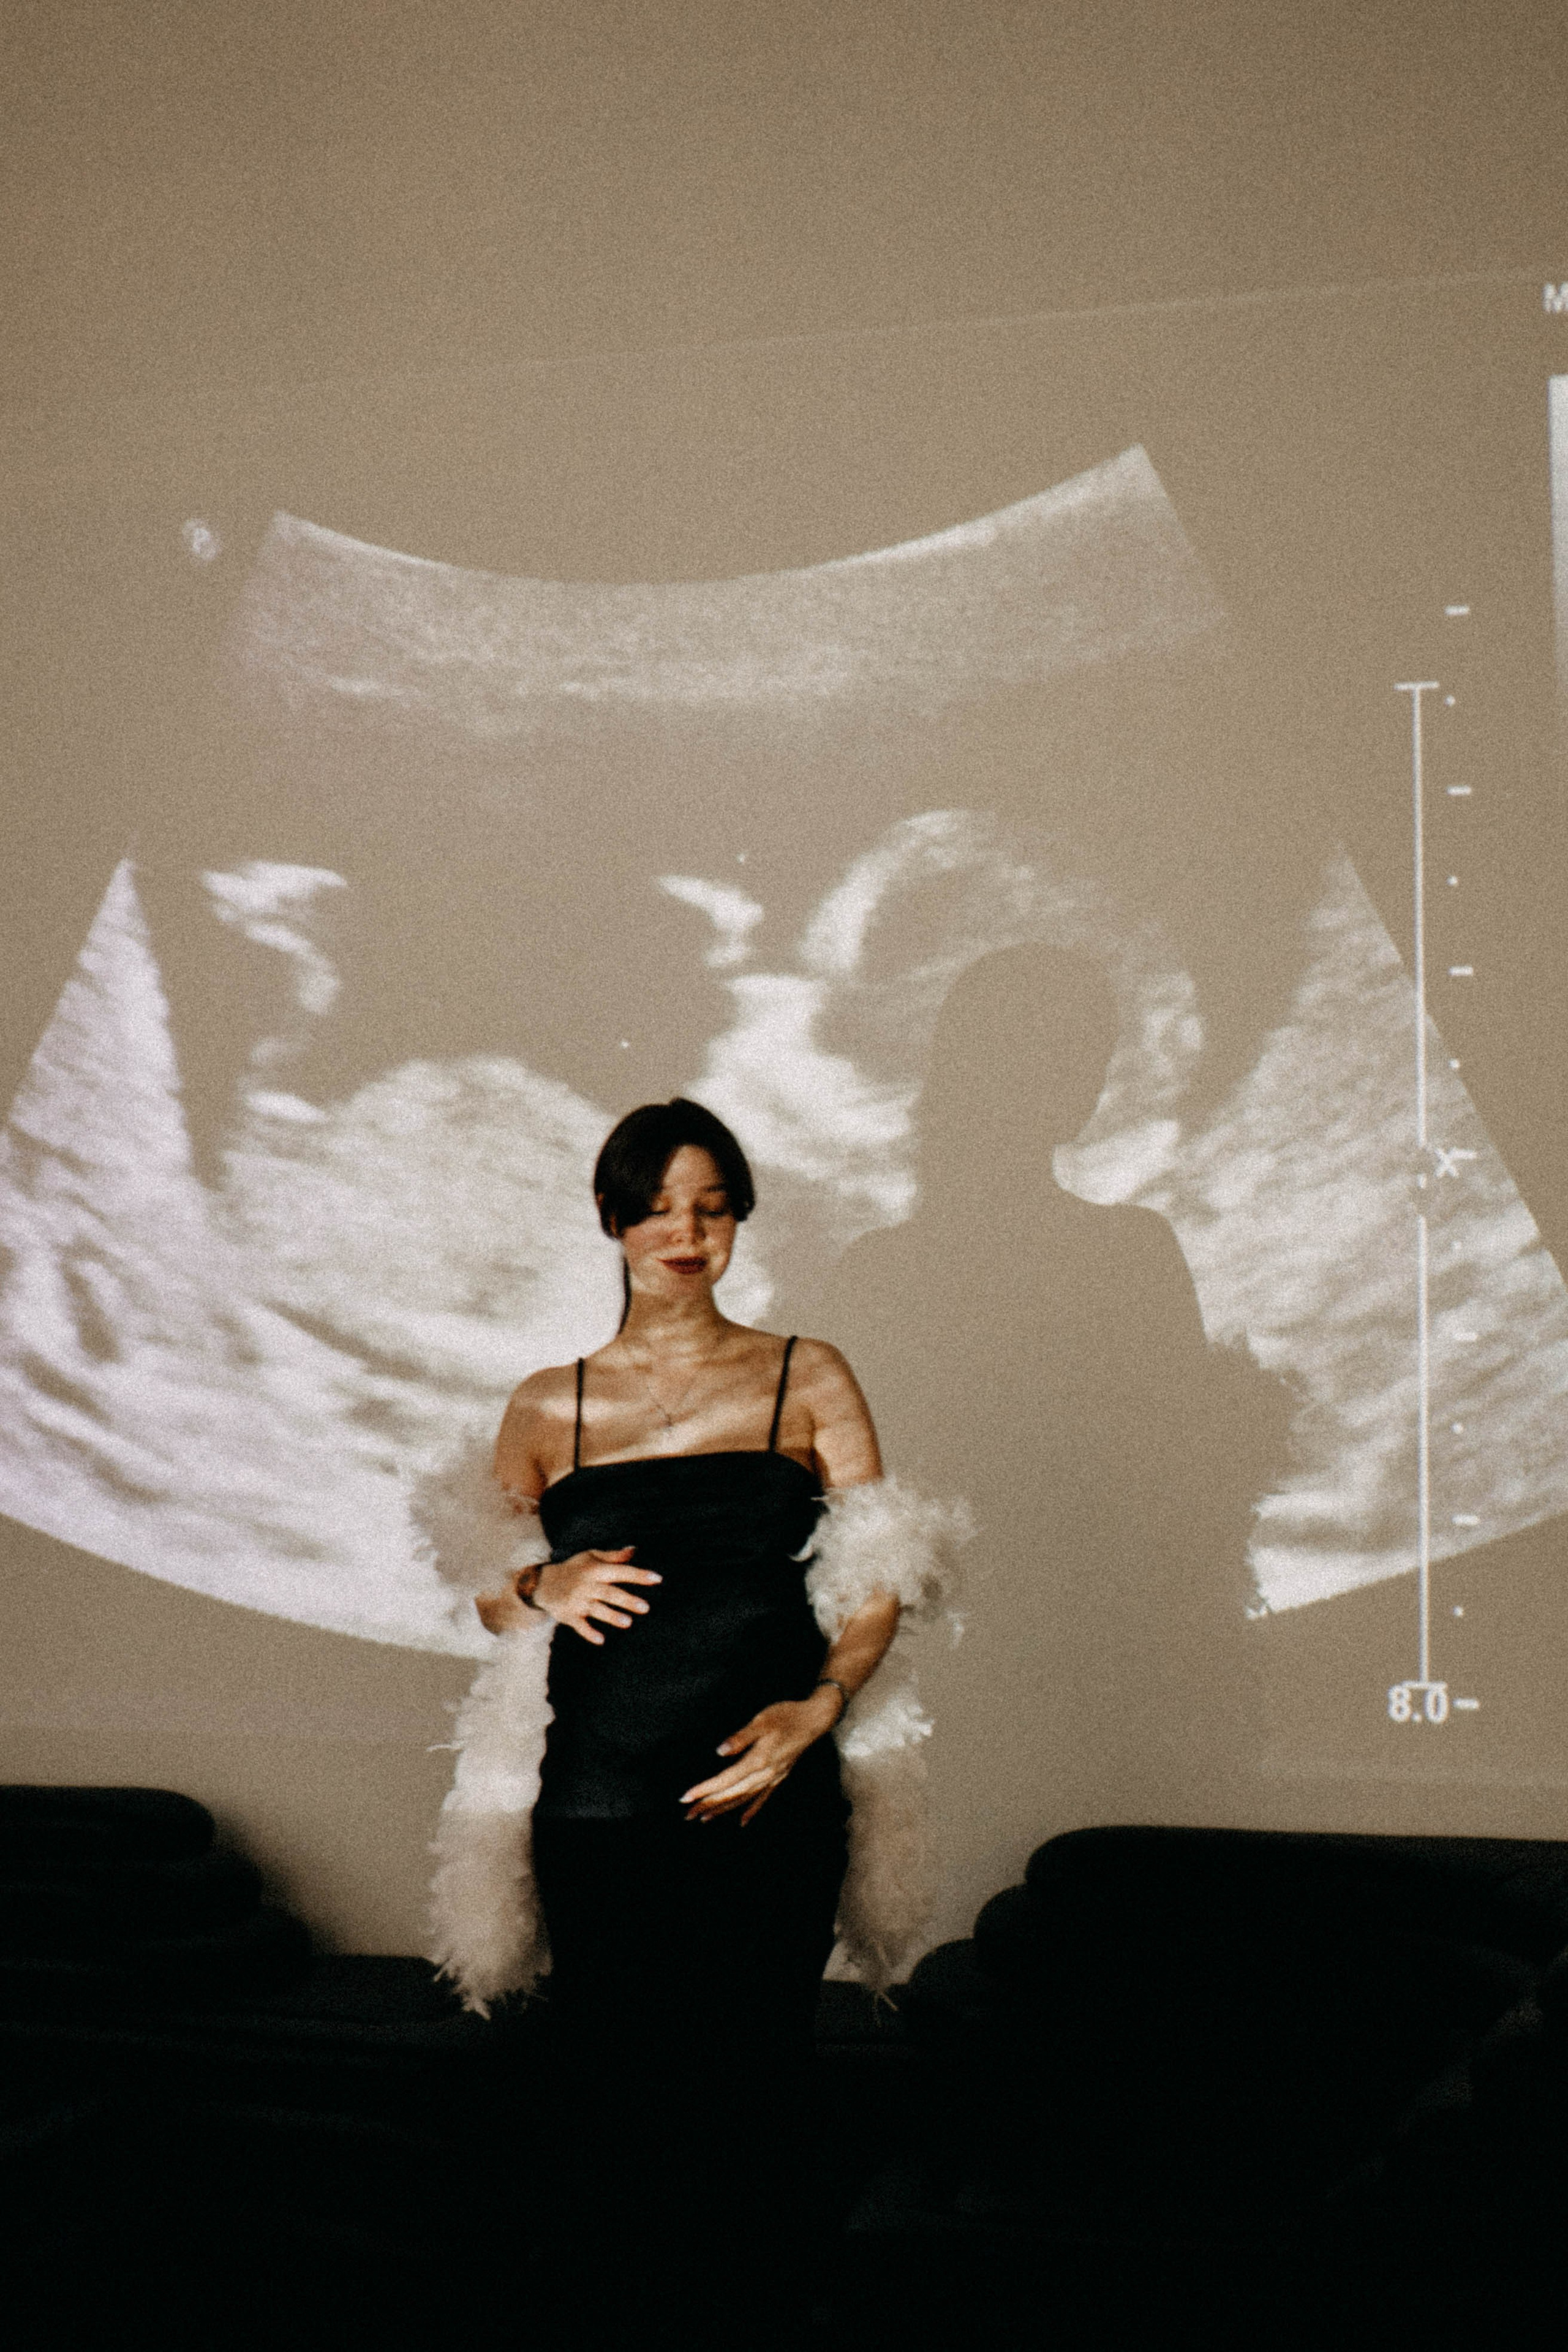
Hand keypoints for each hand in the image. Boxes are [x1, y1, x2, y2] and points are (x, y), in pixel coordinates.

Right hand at [533, 1546, 660, 1644]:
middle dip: (627, 1600)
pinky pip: (580, 1625)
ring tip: (628, 1623)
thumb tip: (634, 1550)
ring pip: (597, 1610)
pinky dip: (589, 1633)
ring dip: (612, 1616)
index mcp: (595, 1570)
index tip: (657, 1579)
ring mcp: (578, 1602)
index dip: (639, 1575)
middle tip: (646, 1607)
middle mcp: (587, 1585)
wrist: (543, 1583)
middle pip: (610, 1593)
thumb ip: (613, 1556)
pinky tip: (600, 1640)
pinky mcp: (569, 1615)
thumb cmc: (573, 1569)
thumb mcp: (590, 1557)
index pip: (620, 1572)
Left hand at [680, 1689, 842, 1825]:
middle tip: (688, 1814)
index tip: (686, 1797)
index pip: (726, 1779)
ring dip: (724, 1809)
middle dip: (709, 1804)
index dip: (705, 1789)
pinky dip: (751, 1810)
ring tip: (705, 1818)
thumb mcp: (761, 1721)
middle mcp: (765, 1774)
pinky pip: (762, 1798)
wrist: (814, 1720)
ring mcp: (773, 1777)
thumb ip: (741, 1737)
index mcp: (758, 1760)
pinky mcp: (779, 1776)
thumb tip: (720, 1751)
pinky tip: (742, 1821)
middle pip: (732, 1794)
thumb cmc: (786, 1716)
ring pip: (744, 1799)